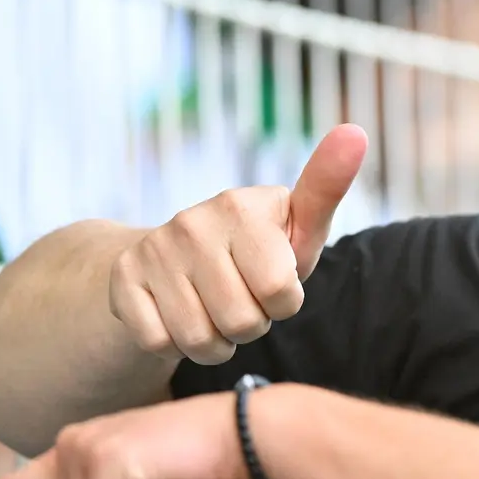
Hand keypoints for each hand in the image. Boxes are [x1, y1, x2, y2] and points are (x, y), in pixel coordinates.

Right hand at [111, 124, 368, 364]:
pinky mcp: (122, 278)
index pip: (280, 293)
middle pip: (241, 322)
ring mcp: (154, 249)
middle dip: (251, 326)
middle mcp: (191, 221)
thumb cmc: (261, 248)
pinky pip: (158, 342)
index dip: (283, 304)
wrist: (180, 257)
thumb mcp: (299, 226)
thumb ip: (326, 186)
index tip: (275, 283)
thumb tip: (355, 132)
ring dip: (215, 342)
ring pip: (198, 339)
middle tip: (243, 301)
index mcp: (241, 205)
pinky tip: (181, 316)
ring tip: (216, 313)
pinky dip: (175, 345)